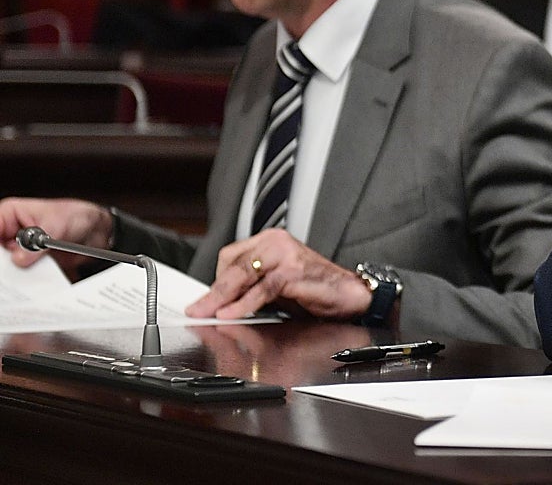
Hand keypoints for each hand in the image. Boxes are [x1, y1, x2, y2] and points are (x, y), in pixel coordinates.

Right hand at [0, 197, 112, 272]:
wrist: (95, 230)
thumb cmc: (76, 216)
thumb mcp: (56, 226)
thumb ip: (37, 244)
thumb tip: (18, 260)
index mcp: (9, 214)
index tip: (2, 258)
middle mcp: (9, 232)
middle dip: (2, 264)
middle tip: (10, 274)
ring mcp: (17, 248)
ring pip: (5, 266)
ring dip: (12, 275)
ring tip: (21, 281)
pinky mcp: (27, 262)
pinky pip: (20, 274)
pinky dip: (25, 280)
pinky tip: (31, 285)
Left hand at [185, 228, 371, 320]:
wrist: (351, 295)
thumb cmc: (317, 290)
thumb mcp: (278, 286)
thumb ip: (252, 287)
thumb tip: (220, 301)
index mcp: (271, 241)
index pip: (230, 256)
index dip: (216, 281)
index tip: (204, 301)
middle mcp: (277, 242)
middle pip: (233, 265)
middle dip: (213, 291)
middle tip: (197, 310)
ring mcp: (286, 254)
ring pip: (243, 273)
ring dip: (222, 297)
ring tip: (208, 313)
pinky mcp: (294, 270)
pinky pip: (262, 287)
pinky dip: (244, 303)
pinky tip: (232, 313)